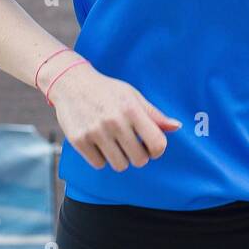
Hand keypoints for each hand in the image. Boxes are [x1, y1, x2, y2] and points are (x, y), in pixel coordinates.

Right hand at [48, 63, 182, 170]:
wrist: (71, 83)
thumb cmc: (107, 90)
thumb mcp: (133, 96)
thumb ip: (154, 114)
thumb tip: (177, 127)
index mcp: (131, 109)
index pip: (157, 143)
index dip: (157, 150)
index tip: (151, 147)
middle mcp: (114, 121)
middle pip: (139, 160)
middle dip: (138, 156)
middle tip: (131, 145)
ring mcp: (95, 132)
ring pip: (119, 165)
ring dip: (120, 158)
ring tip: (114, 144)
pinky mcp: (79, 140)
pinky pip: (99, 164)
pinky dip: (101, 158)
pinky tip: (99, 144)